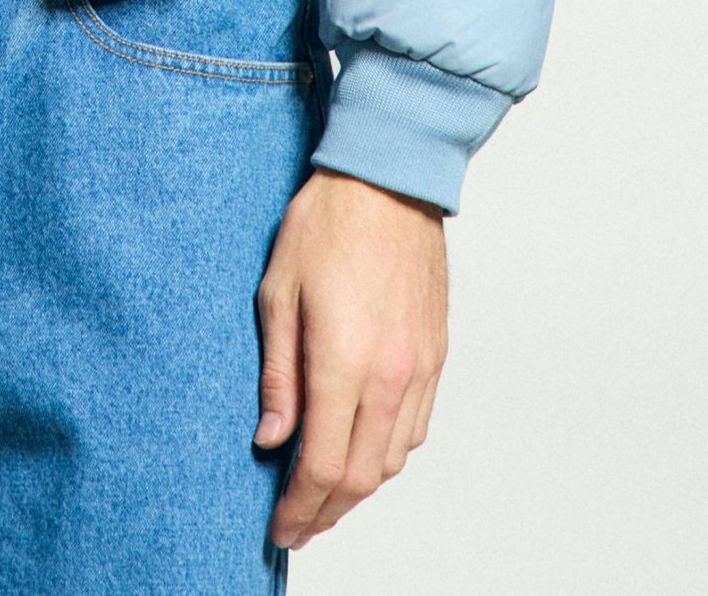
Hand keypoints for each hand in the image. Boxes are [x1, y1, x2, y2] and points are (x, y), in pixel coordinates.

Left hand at [255, 167, 448, 552]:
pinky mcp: (435, 355)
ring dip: (359, 488)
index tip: (279, 526)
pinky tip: (362, 450)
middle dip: (327, 512)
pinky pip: (415, 428)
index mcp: (344, 361)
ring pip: (393, 459)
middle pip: (362, 476)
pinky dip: (387, 453)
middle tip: (297, 525)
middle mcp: (390, 375)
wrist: (389, 180)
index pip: (324, 465)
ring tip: (324, 496)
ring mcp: (419, 368)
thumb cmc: (327, 223)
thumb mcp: (278, 291)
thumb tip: (272, 438)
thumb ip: (278, 374)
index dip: (300, 508)